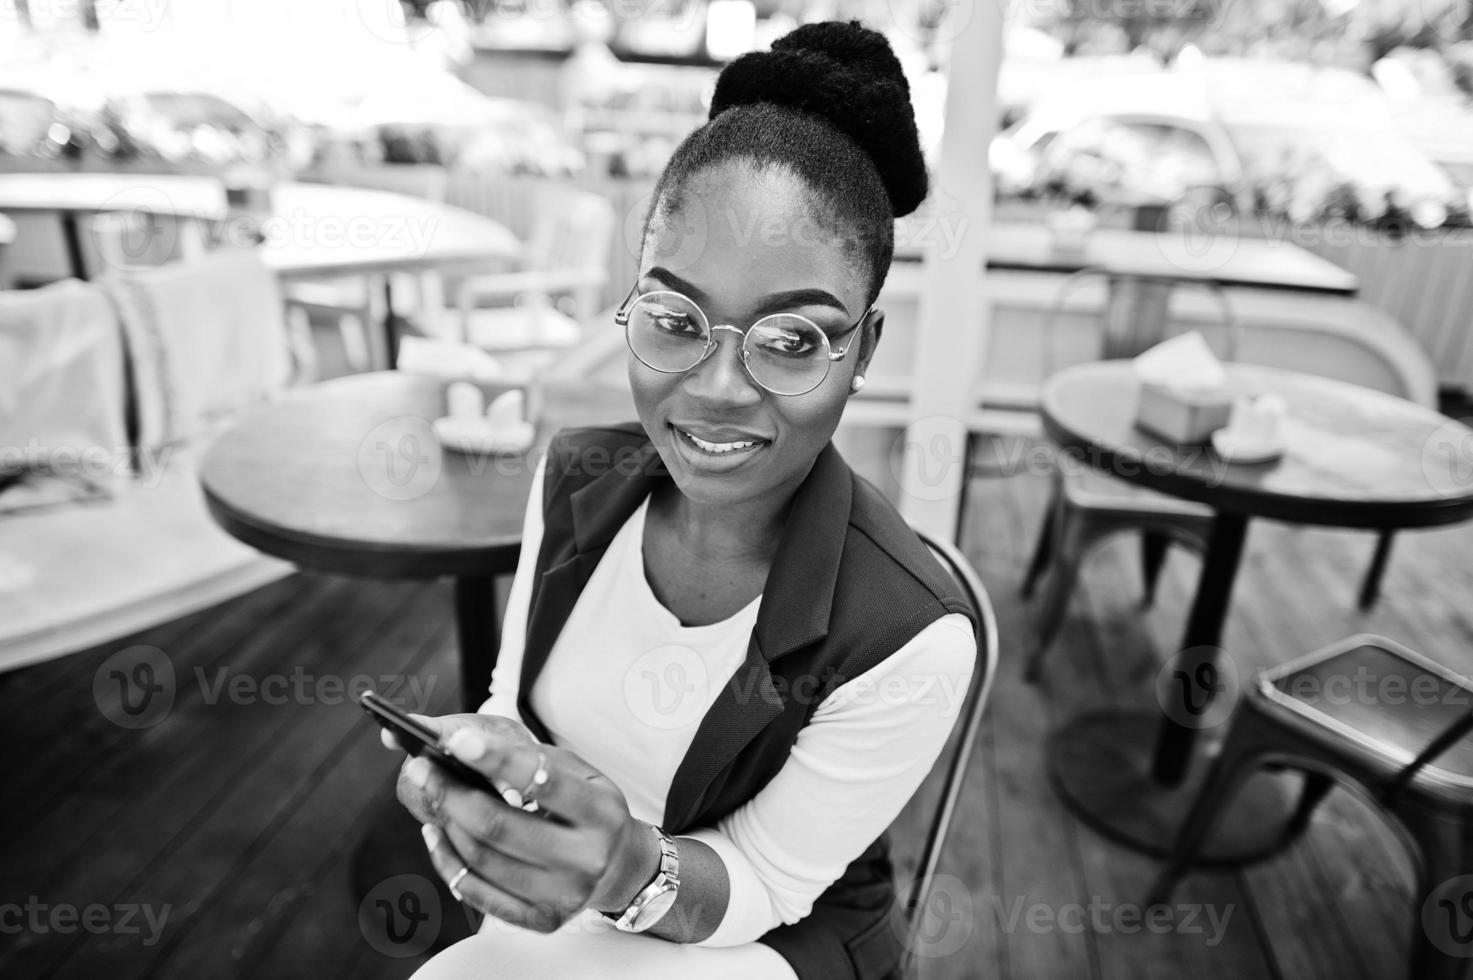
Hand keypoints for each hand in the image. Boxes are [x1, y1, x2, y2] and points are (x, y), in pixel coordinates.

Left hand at [394, 724, 656, 932]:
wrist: (619, 867)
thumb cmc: (592, 809)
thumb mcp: (580, 773)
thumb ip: (532, 758)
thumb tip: (467, 744)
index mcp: (600, 813)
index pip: (542, 782)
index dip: (495, 759)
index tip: (455, 740)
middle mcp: (585, 858)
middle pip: (498, 826)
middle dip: (451, 792)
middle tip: (422, 766)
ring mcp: (562, 894)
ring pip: (482, 859)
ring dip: (446, 821)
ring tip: (429, 792)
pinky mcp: (541, 920)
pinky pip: (478, 893)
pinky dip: (448, 861)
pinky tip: (436, 832)